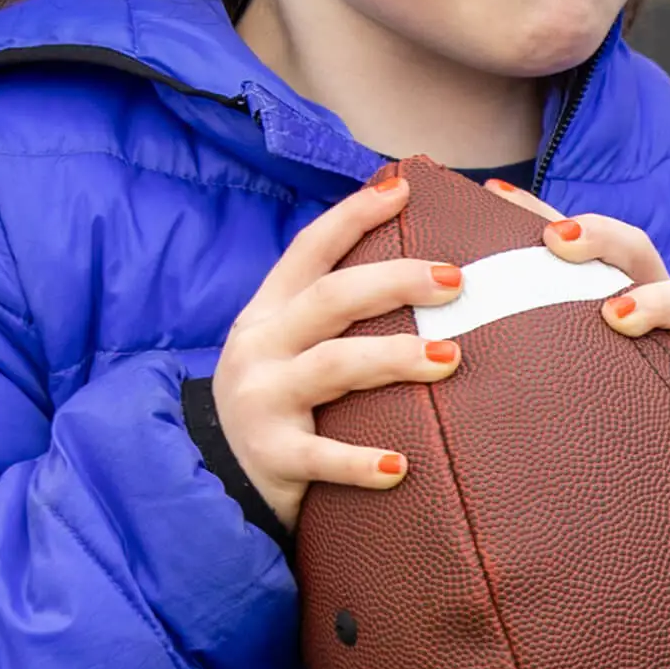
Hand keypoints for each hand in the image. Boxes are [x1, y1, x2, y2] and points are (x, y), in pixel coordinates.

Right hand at [212, 175, 464, 532]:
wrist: (213, 481)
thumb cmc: (277, 407)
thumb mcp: (285, 349)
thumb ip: (332, 316)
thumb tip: (419, 271)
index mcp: (269, 313)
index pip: (310, 249)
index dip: (354, 214)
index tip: (403, 187)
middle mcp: (261, 347)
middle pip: (331, 298)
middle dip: (396, 281)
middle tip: (456, 279)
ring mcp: (262, 399)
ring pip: (332, 366)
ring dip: (394, 357)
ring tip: (450, 358)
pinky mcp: (270, 456)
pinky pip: (320, 457)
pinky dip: (360, 463)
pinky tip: (400, 468)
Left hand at [486, 179, 669, 422]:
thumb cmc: (604, 403)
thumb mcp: (558, 368)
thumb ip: (514, 336)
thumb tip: (432, 311)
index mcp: (611, 293)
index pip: (579, 241)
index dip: (541, 213)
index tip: (495, 197)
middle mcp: (654, 308)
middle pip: (637, 252)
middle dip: (601, 239)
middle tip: (557, 243)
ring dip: (657, 301)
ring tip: (617, 314)